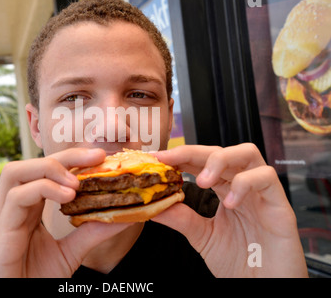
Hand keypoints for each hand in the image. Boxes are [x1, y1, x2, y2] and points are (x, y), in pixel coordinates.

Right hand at [0, 148, 130, 276]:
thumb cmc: (34, 280)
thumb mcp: (70, 253)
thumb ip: (91, 233)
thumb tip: (123, 215)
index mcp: (26, 209)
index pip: (45, 172)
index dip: (72, 160)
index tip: (100, 158)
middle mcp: (11, 207)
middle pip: (30, 164)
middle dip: (65, 156)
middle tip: (97, 157)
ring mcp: (2, 217)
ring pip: (16, 172)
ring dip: (50, 168)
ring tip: (78, 181)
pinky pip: (17, 197)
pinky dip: (44, 189)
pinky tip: (68, 196)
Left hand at [152, 143, 307, 276]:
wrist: (266, 287)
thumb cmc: (241, 263)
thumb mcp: (204, 238)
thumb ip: (182, 220)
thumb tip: (154, 206)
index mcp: (226, 190)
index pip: (203, 162)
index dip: (181, 156)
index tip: (158, 157)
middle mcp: (244, 186)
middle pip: (221, 151)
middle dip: (192, 152)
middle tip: (170, 160)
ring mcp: (263, 193)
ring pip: (248, 153)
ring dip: (220, 160)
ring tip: (202, 181)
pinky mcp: (280, 206)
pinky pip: (267, 178)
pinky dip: (245, 183)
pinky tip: (230, 203)